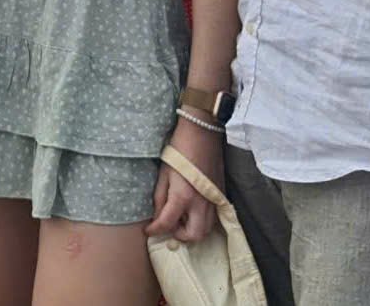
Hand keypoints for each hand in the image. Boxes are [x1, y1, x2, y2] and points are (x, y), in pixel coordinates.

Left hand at [146, 119, 220, 243]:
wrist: (202, 133)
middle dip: (179, 235)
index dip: (155, 230)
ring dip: (192, 230)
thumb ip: (160, 198)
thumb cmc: (179, 149)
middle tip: (168, 224)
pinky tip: (192, 210)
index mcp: (183, 196)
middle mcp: (201, 203)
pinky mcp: (220, 196)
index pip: (167, 224)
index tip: (149, 230)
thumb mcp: (163, 173)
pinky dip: (202, 221)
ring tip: (180, 216)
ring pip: (206, 230)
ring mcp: (213, 200)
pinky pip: (213, 219)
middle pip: (193, 236)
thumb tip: (157, 216)